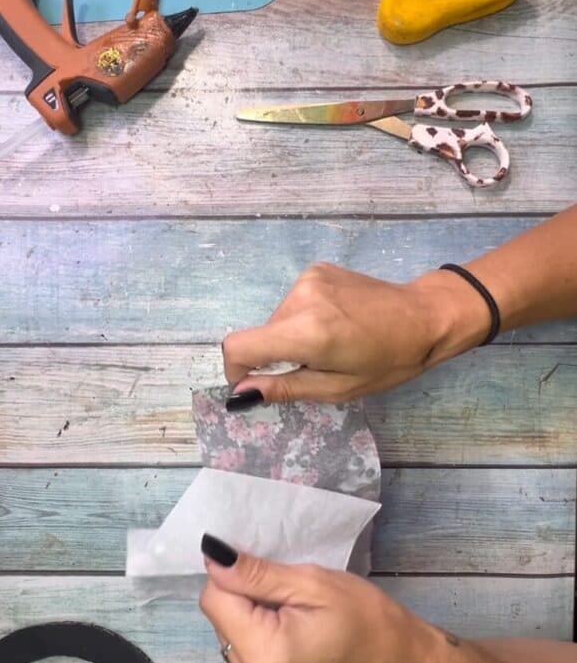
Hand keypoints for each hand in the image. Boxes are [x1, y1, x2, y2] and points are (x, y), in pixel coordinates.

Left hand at [200, 537, 441, 662]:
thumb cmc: (368, 620)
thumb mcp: (315, 584)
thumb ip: (257, 573)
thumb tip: (212, 556)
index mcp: (265, 655)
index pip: (214, 599)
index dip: (236, 578)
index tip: (272, 574)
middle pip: (221, 621)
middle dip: (247, 600)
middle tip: (293, 598)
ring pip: (231, 639)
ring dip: (253, 621)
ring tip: (297, 619)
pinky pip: (245, 660)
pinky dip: (261, 641)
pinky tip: (295, 638)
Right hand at [223, 263, 490, 404]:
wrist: (425, 316)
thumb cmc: (389, 361)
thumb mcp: (338, 388)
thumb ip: (285, 388)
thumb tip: (242, 393)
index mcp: (306, 331)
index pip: (239, 346)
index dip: (236, 370)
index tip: (256, 383)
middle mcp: (301, 298)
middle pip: (261, 334)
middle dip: (276, 356)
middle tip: (315, 367)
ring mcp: (308, 279)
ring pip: (277, 319)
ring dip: (291, 337)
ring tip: (331, 344)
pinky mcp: (317, 270)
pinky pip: (294, 303)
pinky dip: (303, 319)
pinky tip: (335, 324)